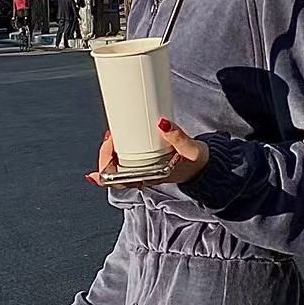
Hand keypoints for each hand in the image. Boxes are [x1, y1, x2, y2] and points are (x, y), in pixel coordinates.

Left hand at [86, 119, 208, 188]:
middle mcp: (142, 175)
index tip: (101, 161)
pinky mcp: (144, 160)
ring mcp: (141, 169)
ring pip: (117, 164)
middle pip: (113, 172)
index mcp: (149, 176)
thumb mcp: (190, 150)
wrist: (202, 167)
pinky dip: (116, 148)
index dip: (105, 171)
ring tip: (112, 134)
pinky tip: (113, 139)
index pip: (119, 181)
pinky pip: (124, 158)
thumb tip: (163, 123)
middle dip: (106, 153)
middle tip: (110, 135)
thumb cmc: (195, 162)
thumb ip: (178, 137)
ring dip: (110, 150)